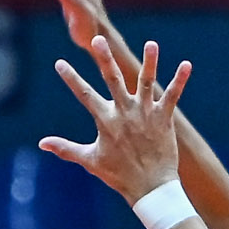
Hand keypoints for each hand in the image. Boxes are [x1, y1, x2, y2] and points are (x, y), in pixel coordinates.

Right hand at [41, 37, 190, 203]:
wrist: (150, 188)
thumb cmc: (119, 175)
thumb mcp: (90, 160)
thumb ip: (66, 148)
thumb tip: (42, 143)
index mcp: (105, 120)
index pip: (84, 94)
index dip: (71, 78)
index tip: (60, 62)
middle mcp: (125, 112)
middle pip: (113, 80)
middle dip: (105, 59)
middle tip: (98, 40)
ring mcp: (145, 114)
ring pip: (147, 82)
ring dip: (149, 62)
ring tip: (152, 44)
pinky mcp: (164, 119)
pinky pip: (172, 96)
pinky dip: (180, 80)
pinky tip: (187, 65)